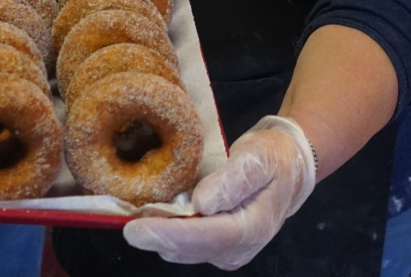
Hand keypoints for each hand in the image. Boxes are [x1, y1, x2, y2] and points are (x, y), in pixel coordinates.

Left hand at [122, 116, 316, 270]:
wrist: (288, 169)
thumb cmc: (272, 159)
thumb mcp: (257, 159)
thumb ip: (231, 181)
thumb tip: (201, 204)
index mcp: (252, 227)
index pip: (205, 237)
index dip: (167, 235)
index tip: (134, 230)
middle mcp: (238, 249)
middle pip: (189, 249)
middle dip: (155, 236)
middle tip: (122, 218)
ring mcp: (227, 251)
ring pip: (183, 250)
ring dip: (158, 233)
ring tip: (134, 212)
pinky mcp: (217, 247)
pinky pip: (185, 244)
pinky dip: (166, 231)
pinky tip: (153, 213)